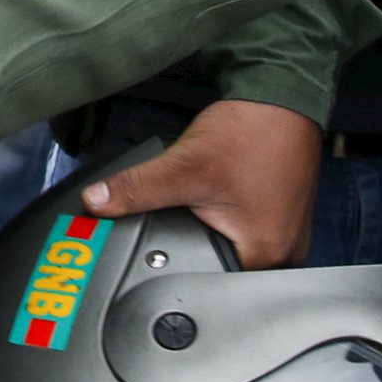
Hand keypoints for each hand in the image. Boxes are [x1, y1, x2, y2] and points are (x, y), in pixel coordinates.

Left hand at [75, 100, 322, 268]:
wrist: (281, 95)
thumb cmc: (252, 132)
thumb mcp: (184, 166)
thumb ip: (137, 189)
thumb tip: (96, 203)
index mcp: (265, 255)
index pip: (212, 285)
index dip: (178, 268)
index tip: (162, 247)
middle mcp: (282, 253)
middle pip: (223, 269)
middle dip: (193, 248)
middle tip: (186, 215)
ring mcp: (286, 234)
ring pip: (234, 249)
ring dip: (211, 232)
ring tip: (205, 204)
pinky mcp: (281, 215)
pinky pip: (246, 230)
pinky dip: (226, 219)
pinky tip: (218, 199)